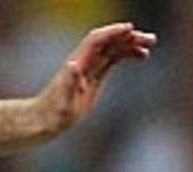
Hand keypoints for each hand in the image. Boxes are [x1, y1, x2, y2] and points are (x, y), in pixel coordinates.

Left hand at [37, 22, 155, 135]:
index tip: (130, 29)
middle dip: (128, 38)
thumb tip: (73, 64)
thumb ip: (68, 83)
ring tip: (149, 46)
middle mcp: (83, 63)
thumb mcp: (61, 103)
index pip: (96, 41)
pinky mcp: (94, 77)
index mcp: (77, 65)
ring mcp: (89, 69)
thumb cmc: (51, 115)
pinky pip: (112, 59)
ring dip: (131, 44)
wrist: (42, 122)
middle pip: (108, 42)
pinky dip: (126, 54)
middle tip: (150, 40)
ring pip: (113, 49)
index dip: (112, 32)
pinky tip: (140, 56)